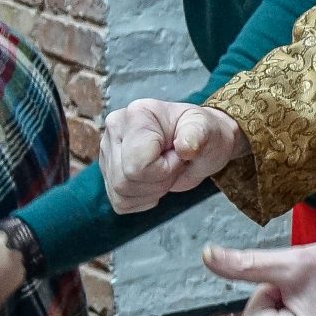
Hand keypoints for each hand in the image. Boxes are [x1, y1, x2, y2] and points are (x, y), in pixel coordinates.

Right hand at [102, 100, 244, 213]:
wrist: (201, 145)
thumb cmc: (204, 134)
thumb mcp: (208, 129)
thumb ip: (198, 134)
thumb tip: (185, 147)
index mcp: (137, 114)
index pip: (137, 163)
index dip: (165, 168)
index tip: (179, 154)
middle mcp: (115, 129)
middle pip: (125, 180)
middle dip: (159, 181)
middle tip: (175, 164)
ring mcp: (107, 151)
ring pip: (120, 192)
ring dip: (151, 191)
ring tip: (166, 171)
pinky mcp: (108, 171)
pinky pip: (120, 202)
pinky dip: (142, 199)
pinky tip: (155, 182)